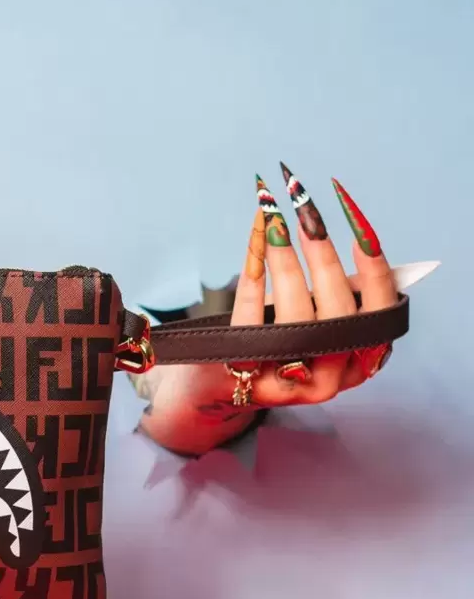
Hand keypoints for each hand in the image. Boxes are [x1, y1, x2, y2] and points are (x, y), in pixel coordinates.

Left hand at [139, 167, 397, 455]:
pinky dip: (253, 276)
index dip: (374, 268)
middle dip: (323, 255)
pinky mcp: (247, 380)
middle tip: (307, 211)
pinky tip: (255, 243)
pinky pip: (250, 321)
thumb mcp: (314, 317)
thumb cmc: (275, 340)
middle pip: (337, 311)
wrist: (218, 387)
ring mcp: (289, 386)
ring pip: (294, 317)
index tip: (359, 227)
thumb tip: (349, 229)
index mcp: (358, 359)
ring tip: (274, 218)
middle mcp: (331, 379)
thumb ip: (336, 287)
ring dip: (285, 259)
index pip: (380, 312)